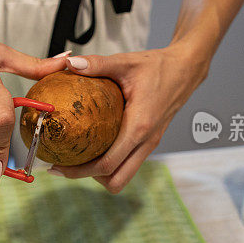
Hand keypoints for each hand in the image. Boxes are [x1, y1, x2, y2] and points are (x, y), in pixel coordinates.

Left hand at [49, 43, 209, 192]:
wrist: (186, 69)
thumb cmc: (158, 66)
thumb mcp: (125, 62)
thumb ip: (97, 64)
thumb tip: (70, 64)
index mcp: (139, 127)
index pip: (108, 164)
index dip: (79, 171)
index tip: (56, 166)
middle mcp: (146, 141)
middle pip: (116, 180)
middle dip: (87, 178)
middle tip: (63, 166)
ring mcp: (150, 144)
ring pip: (123, 175)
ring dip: (101, 173)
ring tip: (77, 157)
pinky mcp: (150, 141)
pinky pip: (128, 163)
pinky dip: (111, 163)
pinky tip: (94, 145)